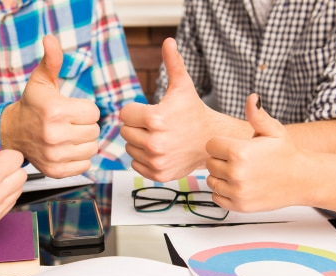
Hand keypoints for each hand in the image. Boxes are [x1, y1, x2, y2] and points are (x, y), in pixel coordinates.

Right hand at [0, 35, 99, 177]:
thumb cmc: (32, 104)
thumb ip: (51, 60)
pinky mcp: (56, 171)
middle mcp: (54, 135)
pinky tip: (67, 149)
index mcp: (55, 111)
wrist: (12, 133)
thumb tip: (51, 39)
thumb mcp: (41, 80)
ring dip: (84, 142)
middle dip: (85, 125)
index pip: (94, 113)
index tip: (70, 109)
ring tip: (69, 135)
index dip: (85, 109)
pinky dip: (80, 158)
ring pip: (92, 148)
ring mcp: (54, 155)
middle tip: (69, 123)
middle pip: (94, 131)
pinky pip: (85, 165)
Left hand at [120, 38, 217, 181]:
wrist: (211, 139)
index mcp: (156, 119)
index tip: (150, 111)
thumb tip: (168, 41)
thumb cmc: (194, 111)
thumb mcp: (183, 86)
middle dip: (137, 126)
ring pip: (129, 148)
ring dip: (139, 142)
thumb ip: (173, 63)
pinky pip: (135, 164)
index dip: (135, 110)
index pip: (124, 114)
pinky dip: (143, 158)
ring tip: (158, 137)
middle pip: (125, 132)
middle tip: (155, 125)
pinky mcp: (158, 174)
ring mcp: (156, 160)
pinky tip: (159, 150)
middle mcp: (154, 142)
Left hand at [205, 94, 310, 212]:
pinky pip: (217, 197)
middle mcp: (236, 173)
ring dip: (221, 177)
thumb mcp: (273, 130)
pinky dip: (223, 192)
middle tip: (239, 160)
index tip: (233, 146)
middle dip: (220, 160)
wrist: (303, 179)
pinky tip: (238, 185)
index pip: (210, 145)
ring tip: (240, 172)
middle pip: (209, 163)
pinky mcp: (239, 206)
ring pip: (211, 181)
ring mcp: (237, 191)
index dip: (220, 144)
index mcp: (239, 152)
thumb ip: (257, 115)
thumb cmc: (287, 154)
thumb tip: (252, 98)